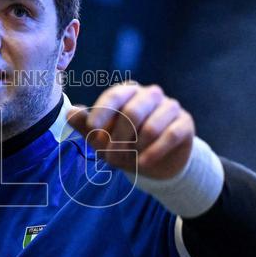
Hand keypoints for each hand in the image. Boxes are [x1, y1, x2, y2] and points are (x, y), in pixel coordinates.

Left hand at [66, 83, 194, 179]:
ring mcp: (170, 107)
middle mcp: (150, 94)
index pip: (114, 96)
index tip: (91, 129)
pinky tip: (143, 163)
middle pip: (133, 112)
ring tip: (129, 161)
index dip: (102, 112)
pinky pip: (171, 136)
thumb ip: (86, 126)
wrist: (156, 163)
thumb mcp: (103, 139)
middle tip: (111, 158)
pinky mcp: (185, 123)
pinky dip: (154, 152)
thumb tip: (70, 112)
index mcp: (127, 92)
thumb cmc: (125, 145)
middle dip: (119, 139)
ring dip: (136, 149)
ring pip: (152, 126)